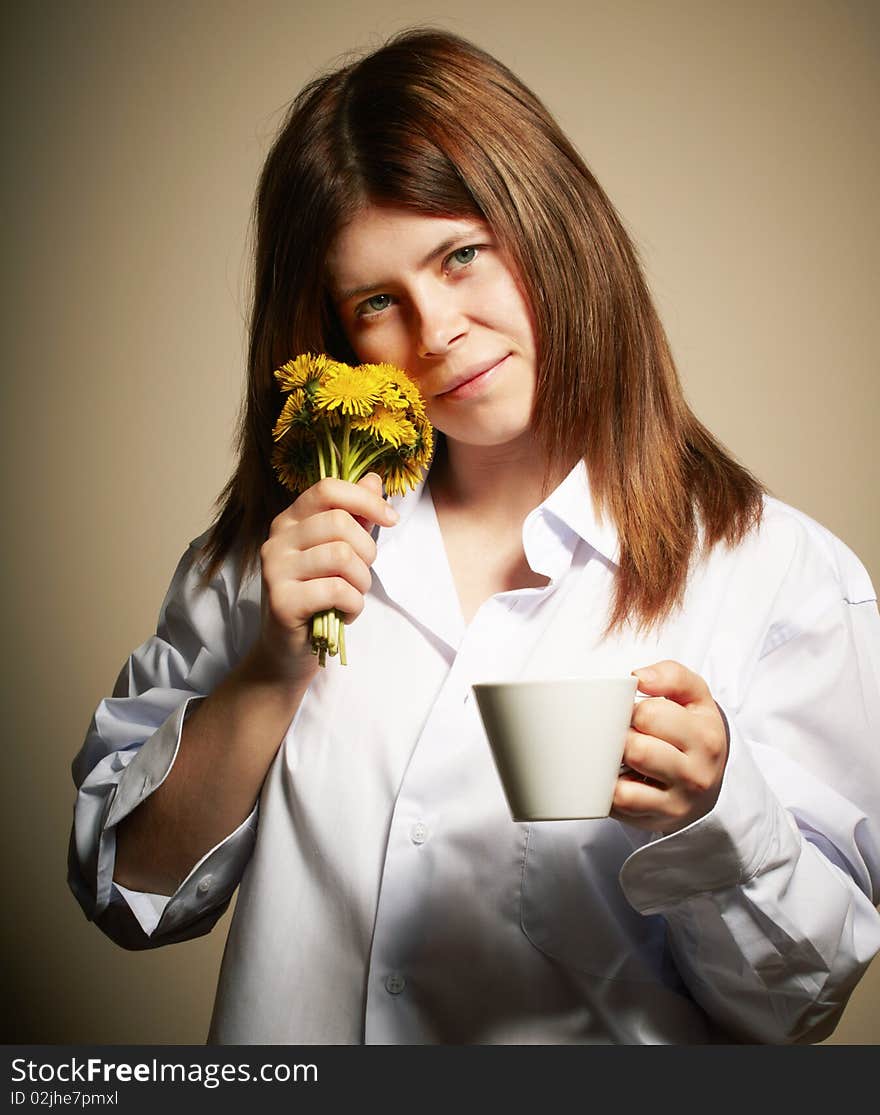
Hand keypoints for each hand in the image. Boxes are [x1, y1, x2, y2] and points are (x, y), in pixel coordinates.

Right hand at [247, 473, 397, 684]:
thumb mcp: (338, 553)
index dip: (366, 500)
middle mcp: (276, 540)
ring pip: (342, 556)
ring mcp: (275, 570)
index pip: (327, 490)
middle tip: (362, 575)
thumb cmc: (318, 598)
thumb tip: (374, 479)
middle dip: (367, 552)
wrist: (288, 652)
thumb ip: (354, 516)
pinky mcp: (282, 601)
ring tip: (352, 596)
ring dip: (361, 582)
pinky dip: (354, 605)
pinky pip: (337, 590)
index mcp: (289, 521)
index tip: (390, 518)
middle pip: (340, 523)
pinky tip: (344, 613)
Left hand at [611, 660, 729, 834]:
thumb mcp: (694, 698)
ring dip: (612, 760)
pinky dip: (609, 786)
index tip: (631, 713)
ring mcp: (679, 799)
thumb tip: (638, 677)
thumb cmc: (691, 734)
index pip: (652, 713)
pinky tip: (613, 776)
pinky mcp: (658, 818)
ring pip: (626, 781)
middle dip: (620, 736)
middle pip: (637, 747)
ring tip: (617, 753)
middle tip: (621, 733)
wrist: (707, 785)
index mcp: (705, 735)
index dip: (630, 709)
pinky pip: (621, 802)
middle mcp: (697, 771)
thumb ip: (671, 675)